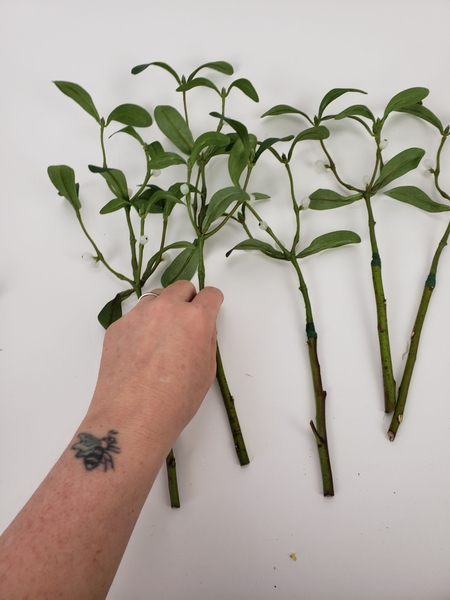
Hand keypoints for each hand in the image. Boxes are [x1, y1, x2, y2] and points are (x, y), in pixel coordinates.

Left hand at [87, 280, 223, 450]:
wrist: (131, 418)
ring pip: (156, 298)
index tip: (210, 307)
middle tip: (186, 322)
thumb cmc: (175, 401)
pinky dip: (141, 326)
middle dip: (188, 299)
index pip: (210, 294)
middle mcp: (167, 309)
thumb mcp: (206, 371)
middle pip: (182, 287)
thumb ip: (206, 340)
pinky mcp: (117, 326)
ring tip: (161, 338)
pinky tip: (140, 352)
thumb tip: (201, 328)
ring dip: (163, 309)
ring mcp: (138, 314)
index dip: (212, 302)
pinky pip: (135, 316)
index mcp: (195, 319)